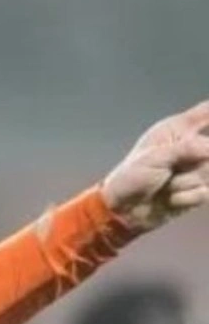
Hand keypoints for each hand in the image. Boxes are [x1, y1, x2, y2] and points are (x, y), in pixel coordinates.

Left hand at [101, 100, 208, 230]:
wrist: (123, 210)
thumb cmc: (131, 178)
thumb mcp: (154, 158)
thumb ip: (186, 148)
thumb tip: (208, 150)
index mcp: (176, 130)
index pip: (205, 112)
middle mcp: (190, 147)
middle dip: (195, 161)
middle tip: (171, 170)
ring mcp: (196, 169)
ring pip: (208, 173)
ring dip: (184, 183)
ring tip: (165, 185)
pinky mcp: (198, 189)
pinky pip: (204, 193)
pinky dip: (185, 198)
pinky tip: (169, 199)